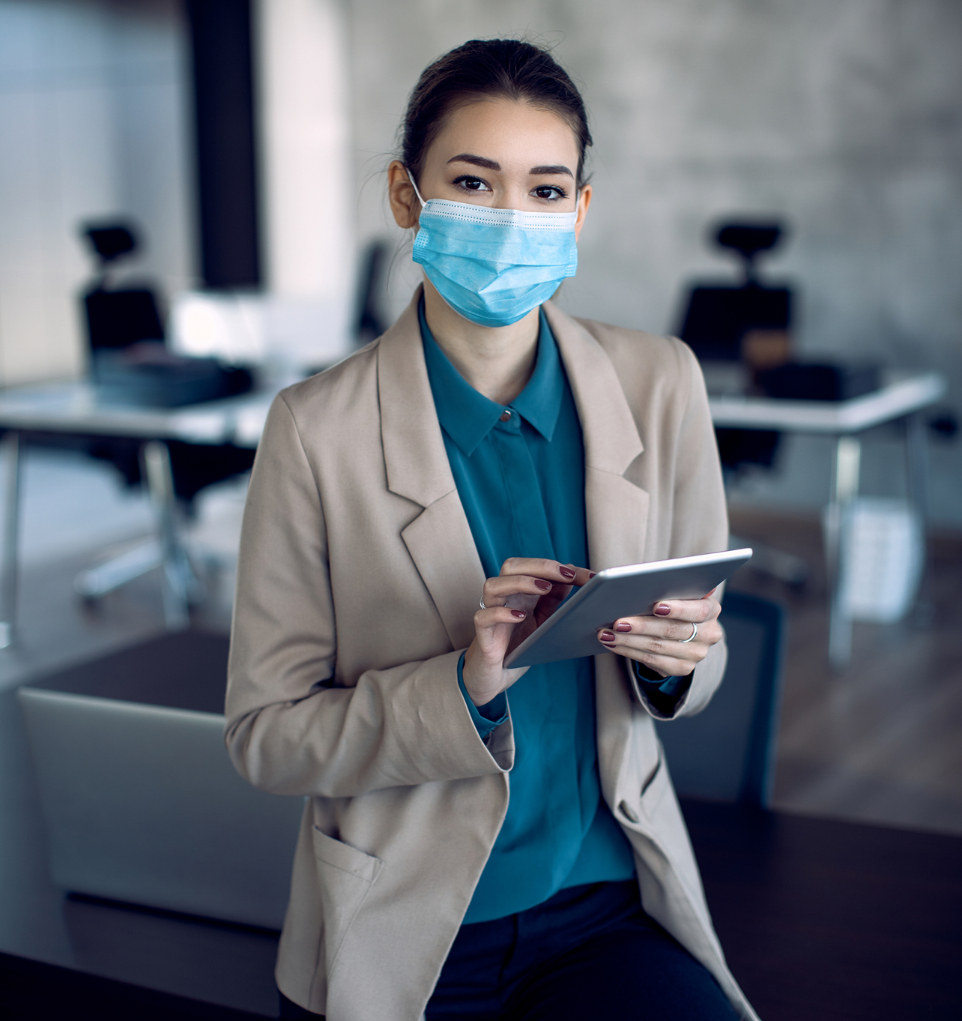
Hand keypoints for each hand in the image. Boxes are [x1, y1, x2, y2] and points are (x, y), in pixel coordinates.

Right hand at [462, 558, 592, 706]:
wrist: (494, 676)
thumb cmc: (517, 646)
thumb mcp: (541, 621)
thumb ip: (553, 599)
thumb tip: (573, 576)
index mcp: (520, 593)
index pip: (534, 567)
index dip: (559, 567)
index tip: (586, 575)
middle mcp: (504, 598)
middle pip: (511, 567)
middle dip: (540, 566)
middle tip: (566, 575)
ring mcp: (491, 613)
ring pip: (493, 585)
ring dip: (520, 582)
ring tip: (544, 588)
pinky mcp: (483, 634)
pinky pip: (484, 617)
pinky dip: (500, 613)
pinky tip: (520, 617)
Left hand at [596, 589, 721, 678]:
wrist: (683, 630)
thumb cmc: (672, 601)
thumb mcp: (673, 589)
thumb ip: (659, 579)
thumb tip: (599, 574)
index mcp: (711, 609)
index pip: (698, 610)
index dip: (678, 608)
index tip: (656, 606)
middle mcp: (709, 633)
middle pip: (672, 630)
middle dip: (642, 625)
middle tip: (618, 622)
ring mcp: (697, 654)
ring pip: (658, 647)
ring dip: (629, 640)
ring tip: (607, 633)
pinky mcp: (682, 668)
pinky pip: (652, 660)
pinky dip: (629, 651)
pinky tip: (613, 643)